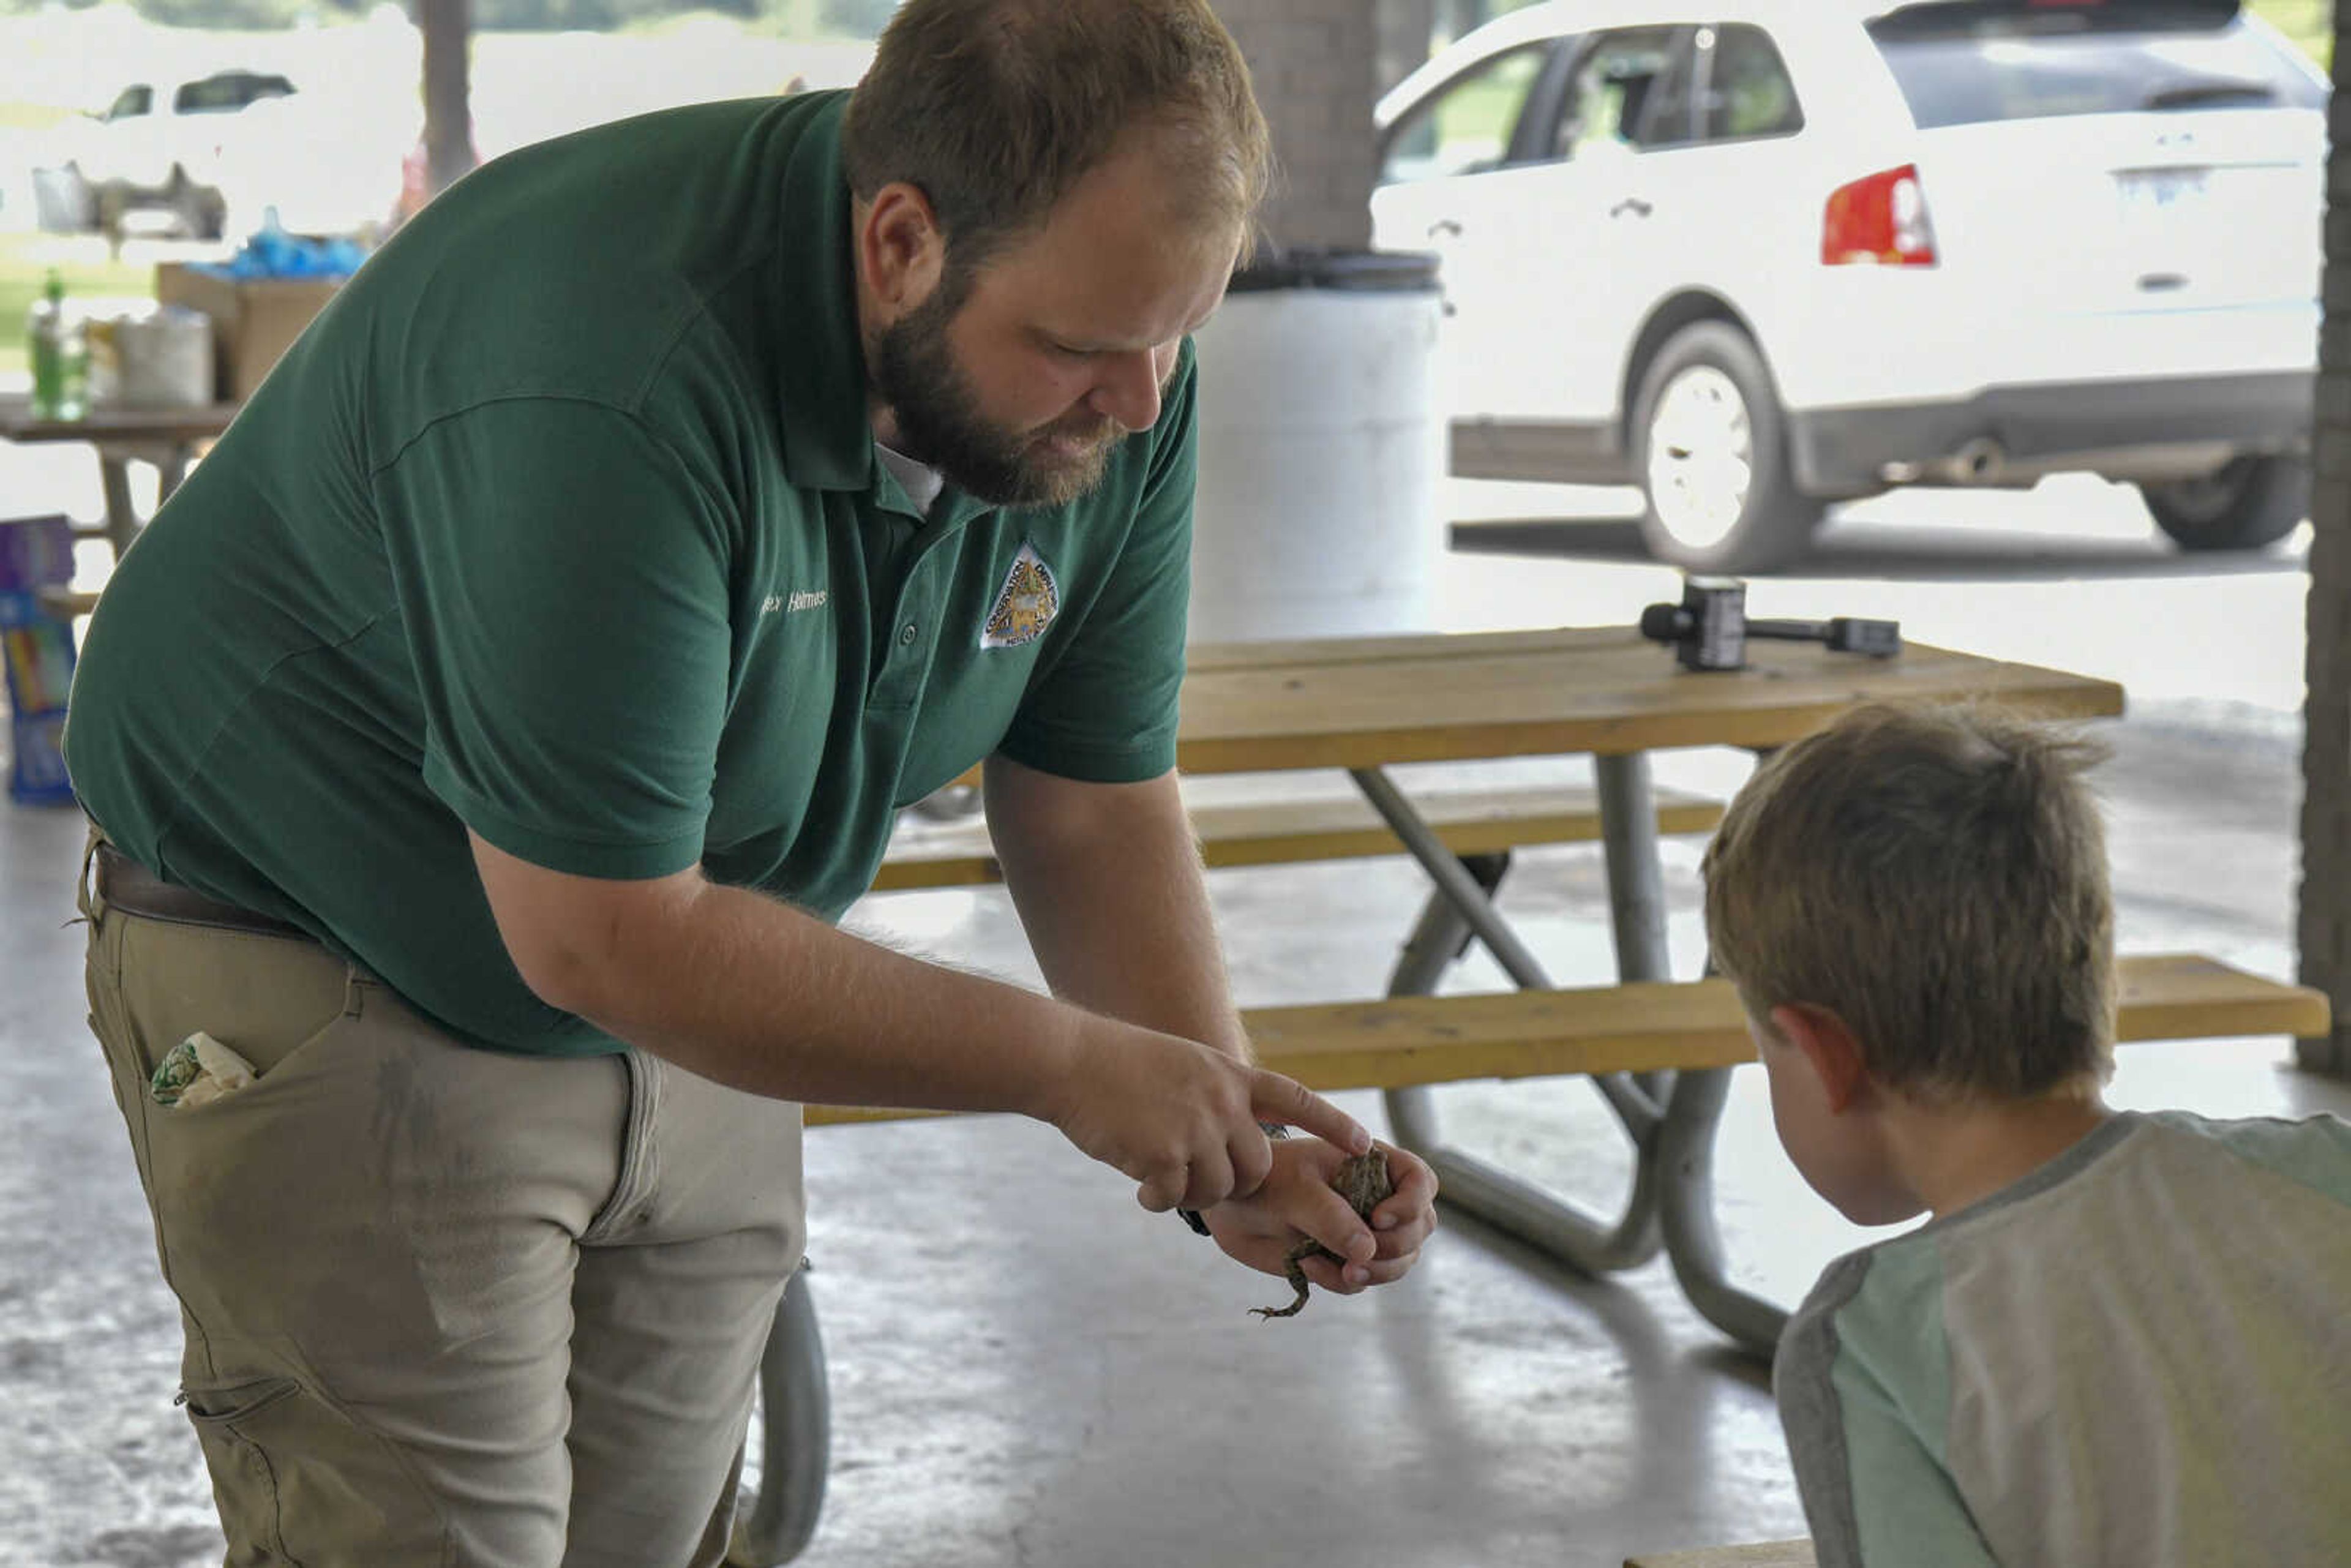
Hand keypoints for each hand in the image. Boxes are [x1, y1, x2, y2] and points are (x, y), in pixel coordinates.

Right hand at [1040, 1016, 1369, 1213]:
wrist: (1070, 1060)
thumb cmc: (1115, 1065)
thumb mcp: (1182, 1067)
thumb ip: (1214, 1099)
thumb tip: (1229, 1140)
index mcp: (1230, 1075)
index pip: (1296, 1099)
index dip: (1332, 1122)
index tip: (1364, 1144)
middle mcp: (1223, 1102)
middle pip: (1258, 1167)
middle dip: (1232, 1182)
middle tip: (1191, 1178)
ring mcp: (1197, 1128)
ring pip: (1220, 1189)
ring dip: (1191, 1193)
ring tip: (1156, 1175)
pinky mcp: (1166, 1155)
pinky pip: (1177, 1199)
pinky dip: (1158, 1201)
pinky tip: (1139, 1189)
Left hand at [1204, 1138, 1438, 1292]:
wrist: (1231, 1207)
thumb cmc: (1263, 1179)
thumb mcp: (1293, 1188)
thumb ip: (1329, 1215)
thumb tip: (1366, 1250)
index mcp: (1371, 1164)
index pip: (1420, 1181)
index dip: (1411, 1203)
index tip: (1378, 1218)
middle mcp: (1376, 1197)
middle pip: (1419, 1228)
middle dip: (1395, 1247)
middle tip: (1360, 1256)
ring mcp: (1363, 1231)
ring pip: (1399, 1261)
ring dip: (1376, 1272)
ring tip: (1343, 1271)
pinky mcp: (1344, 1260)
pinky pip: (1362, 1280)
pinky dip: (1342, 1282)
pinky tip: (1310, 1266)